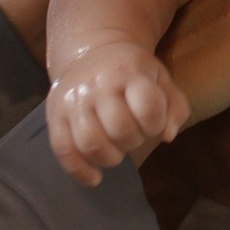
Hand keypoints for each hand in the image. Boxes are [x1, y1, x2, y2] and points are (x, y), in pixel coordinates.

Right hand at [48, 41, 190, 183]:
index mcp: (128, 71)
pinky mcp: (54, 116)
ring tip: (115, 150)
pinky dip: (79, 171)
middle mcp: (97, 84)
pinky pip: (63, 151)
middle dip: (133, 141)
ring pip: (90, 143)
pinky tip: (94, 177)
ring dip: (110, 157)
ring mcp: (73, 100)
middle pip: (119, 130)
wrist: (89, 52)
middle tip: (132, 135)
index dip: (155, 124)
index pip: (148, 108)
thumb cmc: (132, 72)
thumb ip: (175, 107)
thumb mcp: (161, 79)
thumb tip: (167, 135)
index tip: (152, 123)